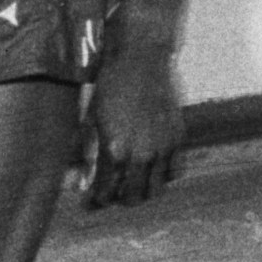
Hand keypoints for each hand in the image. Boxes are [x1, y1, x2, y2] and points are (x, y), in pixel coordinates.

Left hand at [82, 43, 182, 206]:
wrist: (140, 60)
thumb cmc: (111, 87)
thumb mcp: (92, 122)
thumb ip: (89, 157)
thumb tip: (83, 186)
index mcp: (115, 151)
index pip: (107, 192)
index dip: (99, 201)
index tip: (94, 201)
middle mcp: (142, 154)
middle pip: (133, 197)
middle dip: (121, 200)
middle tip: (114, 194)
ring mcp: (163, 148)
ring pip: (155, 189)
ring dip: (142, 192)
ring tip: (133, 185)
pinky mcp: (178, 138)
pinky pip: (173, 171)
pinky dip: (161, 176)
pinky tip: (151, 170)